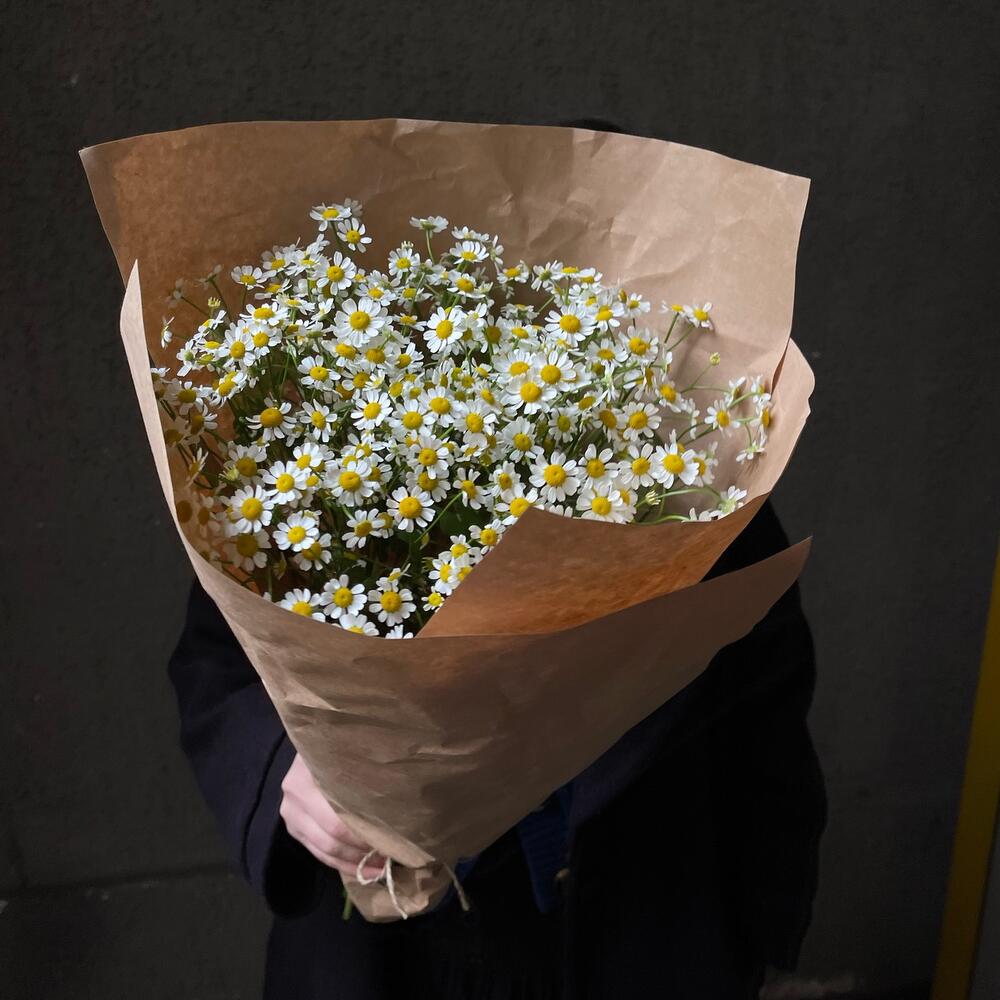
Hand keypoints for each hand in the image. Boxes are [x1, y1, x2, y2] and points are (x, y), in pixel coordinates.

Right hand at [279, 752, 385, 879]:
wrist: (311, 742)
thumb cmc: (338, 743)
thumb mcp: (350, 747)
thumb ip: (366, 766)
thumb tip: (402, 787)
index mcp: (306, 777)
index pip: (337, 819)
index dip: (366, 833)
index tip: (392, 839)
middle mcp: (293, 798)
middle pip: (331, 837)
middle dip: (362, 851)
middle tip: (392, 856)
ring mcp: (291, 815)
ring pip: (325, 851)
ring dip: (355, 863)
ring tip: (382, 867)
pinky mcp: (294, 828)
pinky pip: (319, 853)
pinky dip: (342, 864)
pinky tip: (364, 868)